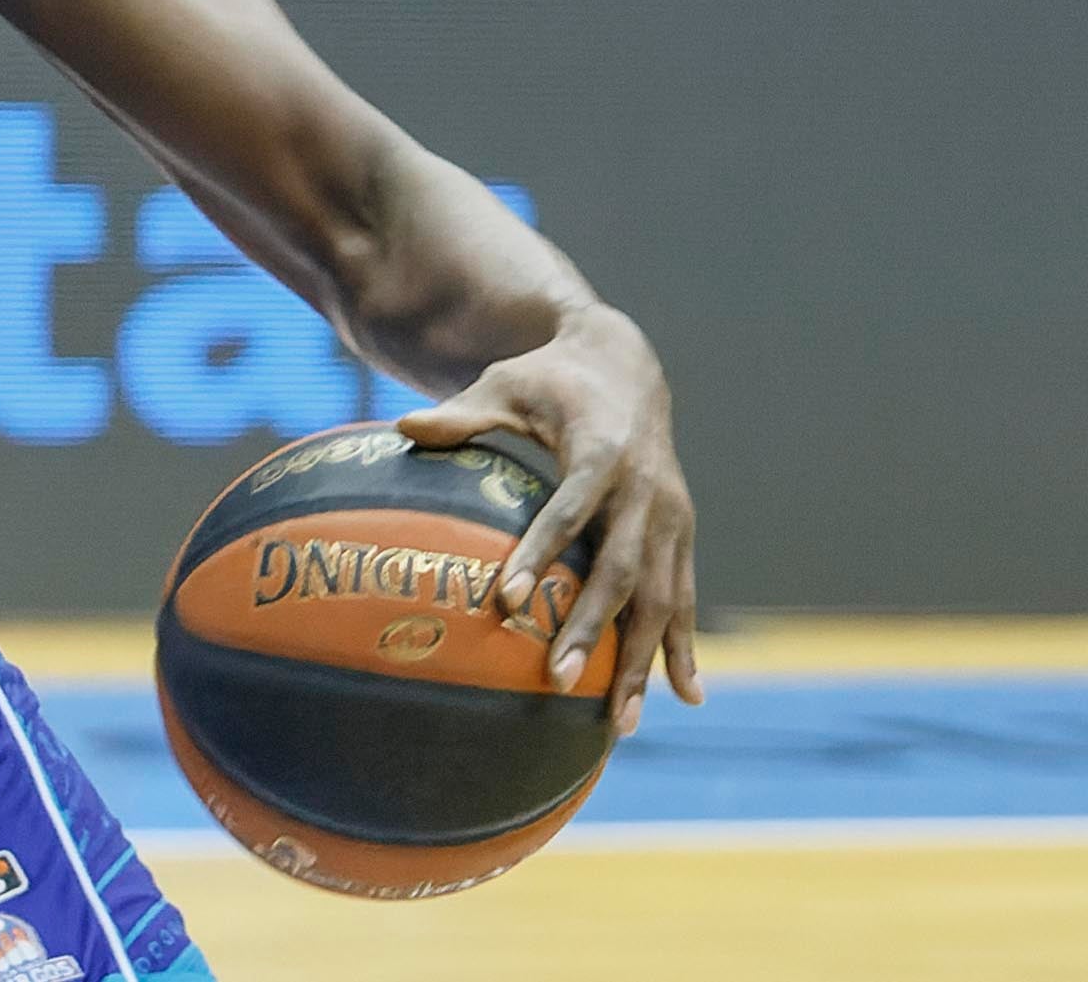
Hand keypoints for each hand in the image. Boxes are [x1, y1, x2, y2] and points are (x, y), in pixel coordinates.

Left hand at [400, 304, 703, 736]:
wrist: (626, 365)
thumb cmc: (551, 379)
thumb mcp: (506, 383)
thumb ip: (463, 413)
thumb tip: (401, 427)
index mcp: (601, 451)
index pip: (568, 510)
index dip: (540, 555)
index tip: (507, 602)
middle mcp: (645, 489)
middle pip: (620, 569)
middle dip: (591, 629)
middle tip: (555, 681)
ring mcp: (670, 515)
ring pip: (661, 596)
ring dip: (641, 660)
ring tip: (618, 723)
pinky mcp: (682, 531)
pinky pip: (683, 595)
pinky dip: (684, 645)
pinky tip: (687, 696)